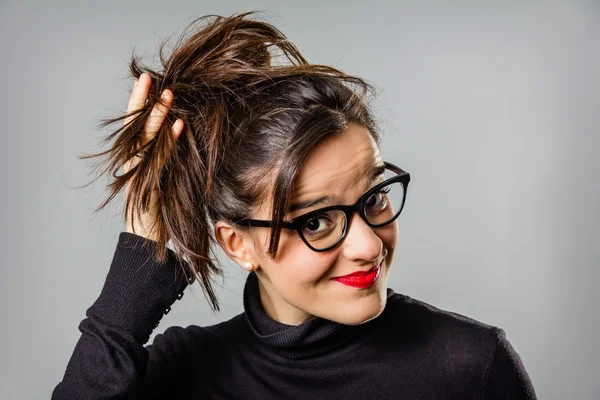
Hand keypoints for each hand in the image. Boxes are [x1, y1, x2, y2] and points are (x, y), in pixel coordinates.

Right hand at [123, 72, 183, 240]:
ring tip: (168, 95)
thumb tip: (180, 127)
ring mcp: (139, 173)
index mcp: (134, 158)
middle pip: (135, 127)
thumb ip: (164, 153)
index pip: (134, 124)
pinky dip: (171, 141)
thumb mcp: (162, 174)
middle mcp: (133, 162)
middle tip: (148, 77)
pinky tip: (181, 125)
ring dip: (158, 116)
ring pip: (147, 139)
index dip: (139, 101)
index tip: (146, 79)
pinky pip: (161, 159)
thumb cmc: (159, 206)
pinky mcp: (149, 184)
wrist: (149, 237)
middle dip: (141, 101)